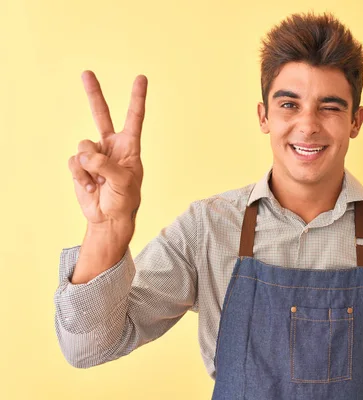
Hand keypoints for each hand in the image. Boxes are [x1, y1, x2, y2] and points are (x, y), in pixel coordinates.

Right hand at [68, 70, 147, 226]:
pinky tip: (90, 186)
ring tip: (100, 182)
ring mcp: (95, 154)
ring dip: (90, 166)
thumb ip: (107, 165)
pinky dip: (81, 176)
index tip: (141, 78)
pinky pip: (75, 161)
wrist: (108, 217)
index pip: (134, 118)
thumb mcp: (124, 182)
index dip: (137, 98)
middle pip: (101, 114)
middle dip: (93, 93)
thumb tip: (87, 154)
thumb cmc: (124, 200)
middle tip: (87, 72)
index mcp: (130, 146)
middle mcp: (112, 145)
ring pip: (84, 146)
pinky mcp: (81, 164)